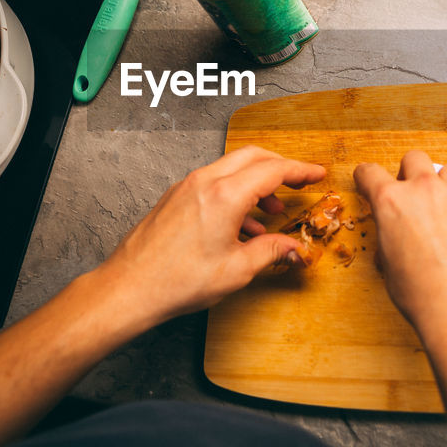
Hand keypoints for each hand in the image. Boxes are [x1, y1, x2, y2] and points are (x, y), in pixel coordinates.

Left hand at [100, 146, 325, 324]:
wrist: (129, 288)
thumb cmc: (177, 281)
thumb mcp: (237, 270)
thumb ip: (272, 252)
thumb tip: (295, 248)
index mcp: (225, 195)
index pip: (273, 170)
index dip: (300, 171)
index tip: (317, 174)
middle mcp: (204, 182)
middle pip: (252, 157)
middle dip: (280, 167)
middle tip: (299, 182)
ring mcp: (186, 187)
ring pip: (231, 169)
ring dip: (256, 184)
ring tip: (271, 213)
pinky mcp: (174, 197)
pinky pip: (213, 184)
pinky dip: (234, 194)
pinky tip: (241, 226)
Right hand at [354, 150, 446, 342]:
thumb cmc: (424, 295)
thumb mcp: (389, 266)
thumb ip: (390, 238)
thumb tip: (395, 238)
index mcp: (392, 202)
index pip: (370, 172)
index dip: (367, 178)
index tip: (369, 182)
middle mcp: (426, 191)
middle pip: (414, 158)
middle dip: (409, 173)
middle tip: (411, 196)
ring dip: (442, 187)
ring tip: (443, 213)